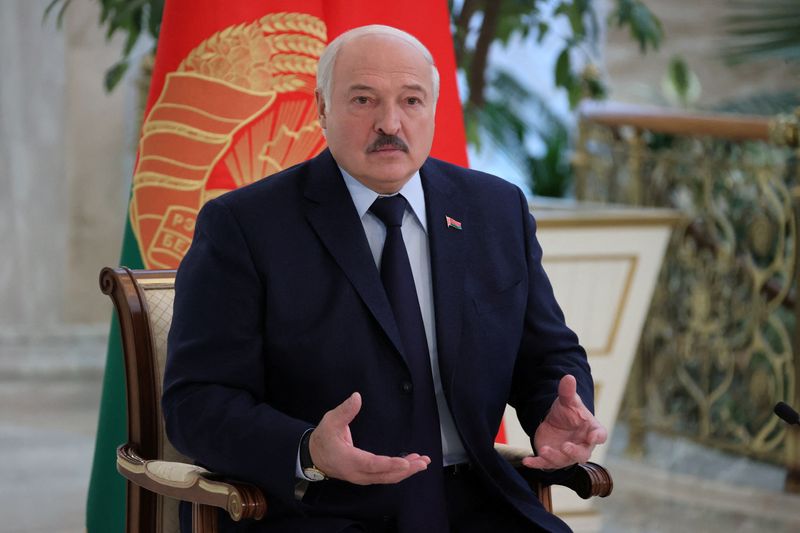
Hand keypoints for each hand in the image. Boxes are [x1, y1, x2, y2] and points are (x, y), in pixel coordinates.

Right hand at [309, 392, 430, 484]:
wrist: (314, 457)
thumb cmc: (323, 438)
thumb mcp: (330, 421)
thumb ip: (345, 411)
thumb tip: (357, 397)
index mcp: (348, 460)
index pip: (371, 464)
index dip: (389, 464)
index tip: (405, 462)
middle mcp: (357, 473)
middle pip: (385, 475)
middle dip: (406, 470)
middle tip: (423, 462)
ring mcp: (362, 477)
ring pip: (387, 478)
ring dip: (405, 471)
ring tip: (422, 462)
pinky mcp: (366, 476)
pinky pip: (385, 476)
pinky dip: (398, 471)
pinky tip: (409, 464)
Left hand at [522, 375, 607, 469]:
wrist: (555, 422)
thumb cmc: (568, 412)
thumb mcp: (567, 401)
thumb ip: (568, 391)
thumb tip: (569, 377)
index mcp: (591, 430)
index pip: (599, 435)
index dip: (597, 437)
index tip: (594, 437)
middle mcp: (581, 445)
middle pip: (582, 454)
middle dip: (574, 452)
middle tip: (566, 447)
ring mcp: (567, 454)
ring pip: (563, 461)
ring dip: (554, 457)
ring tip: (544, 450)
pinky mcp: (552, 458)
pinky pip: (545, 464)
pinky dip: (536, 464)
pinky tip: (527, 461)